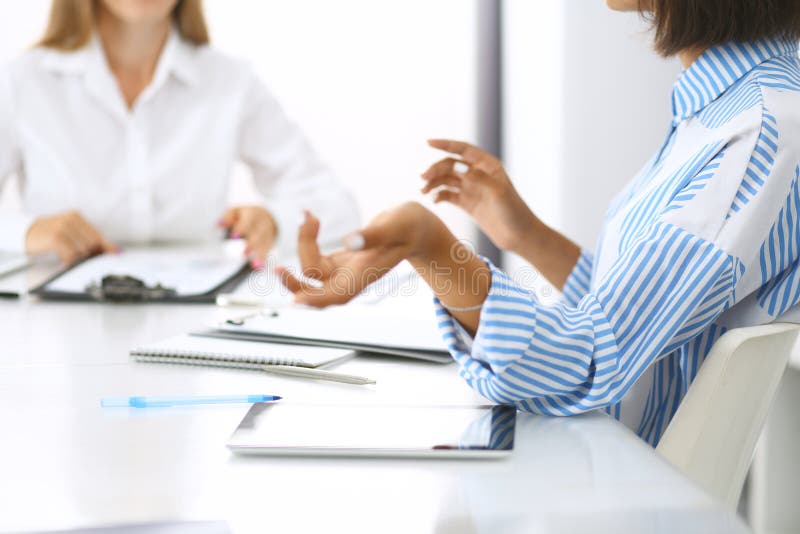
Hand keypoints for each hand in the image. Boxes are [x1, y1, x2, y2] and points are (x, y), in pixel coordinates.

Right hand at [25, 210, 116, 264]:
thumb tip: (111, 250)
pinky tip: (64, 261)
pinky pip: (71, 254)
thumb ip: (86, 238)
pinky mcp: (55, 237)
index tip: (116, 254)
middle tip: (83, 261)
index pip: (97, 234)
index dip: (107, 246)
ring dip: (78, 259)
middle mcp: (71, 219)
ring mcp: (63, 227)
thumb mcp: (68, 232)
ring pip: (83, 249)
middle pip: (93, 243)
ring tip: (69, 259)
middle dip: (90, 254)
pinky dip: (69, 261)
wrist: (24, 232)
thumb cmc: (49, 235)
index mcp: (77, 216)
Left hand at [219, 205, 276, 267]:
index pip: (248, 220)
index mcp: (252, 214)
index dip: (241, 228)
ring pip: (265, 244)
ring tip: (255, 265)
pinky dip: (264, 259)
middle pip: (259, 233)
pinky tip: (260, 267)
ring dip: (260, 255)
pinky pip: (267, 251)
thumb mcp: (235, 212)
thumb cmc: (244, 215)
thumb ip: (228, 217)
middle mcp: (262, 223)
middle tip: (244, 253)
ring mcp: (268, 233)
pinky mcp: (270, 243)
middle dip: (252, 243)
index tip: (233, 237)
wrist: (265, 215)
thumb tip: (219, 224)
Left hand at [277, 203, 442, 306]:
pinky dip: (308, 239)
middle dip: (294, 282)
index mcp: (366, 274)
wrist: (418, 227)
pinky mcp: (341, 259)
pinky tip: (311, 217)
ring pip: (312, 270)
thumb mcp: (397, 225)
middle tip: (277, 268)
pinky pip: (316, 257)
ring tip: (308, 216)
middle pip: (317, 290)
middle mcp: (353, 277)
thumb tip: (349, 241)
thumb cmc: (411, 226)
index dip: (316, 300)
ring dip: (303, 245)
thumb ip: (373, 234)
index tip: (295, 299)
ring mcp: (346, 270)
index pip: (337, 295)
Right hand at [421, 139, 540, 252]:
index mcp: (488, 166)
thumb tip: (461, 168)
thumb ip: (481, 179)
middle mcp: (478, 174)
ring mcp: (472, 189)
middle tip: (423, 179)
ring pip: (447, 179)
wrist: (519, 236)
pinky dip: (439, 195)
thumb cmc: (514, 212)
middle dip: (435, 169)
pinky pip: (448, 195)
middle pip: (450, 165)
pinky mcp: (468, 203)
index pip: (463, 149)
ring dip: (433, 183)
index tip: (428, 143)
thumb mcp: (499, 193)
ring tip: (423, 191)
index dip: (445, 144)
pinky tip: (434, 200)